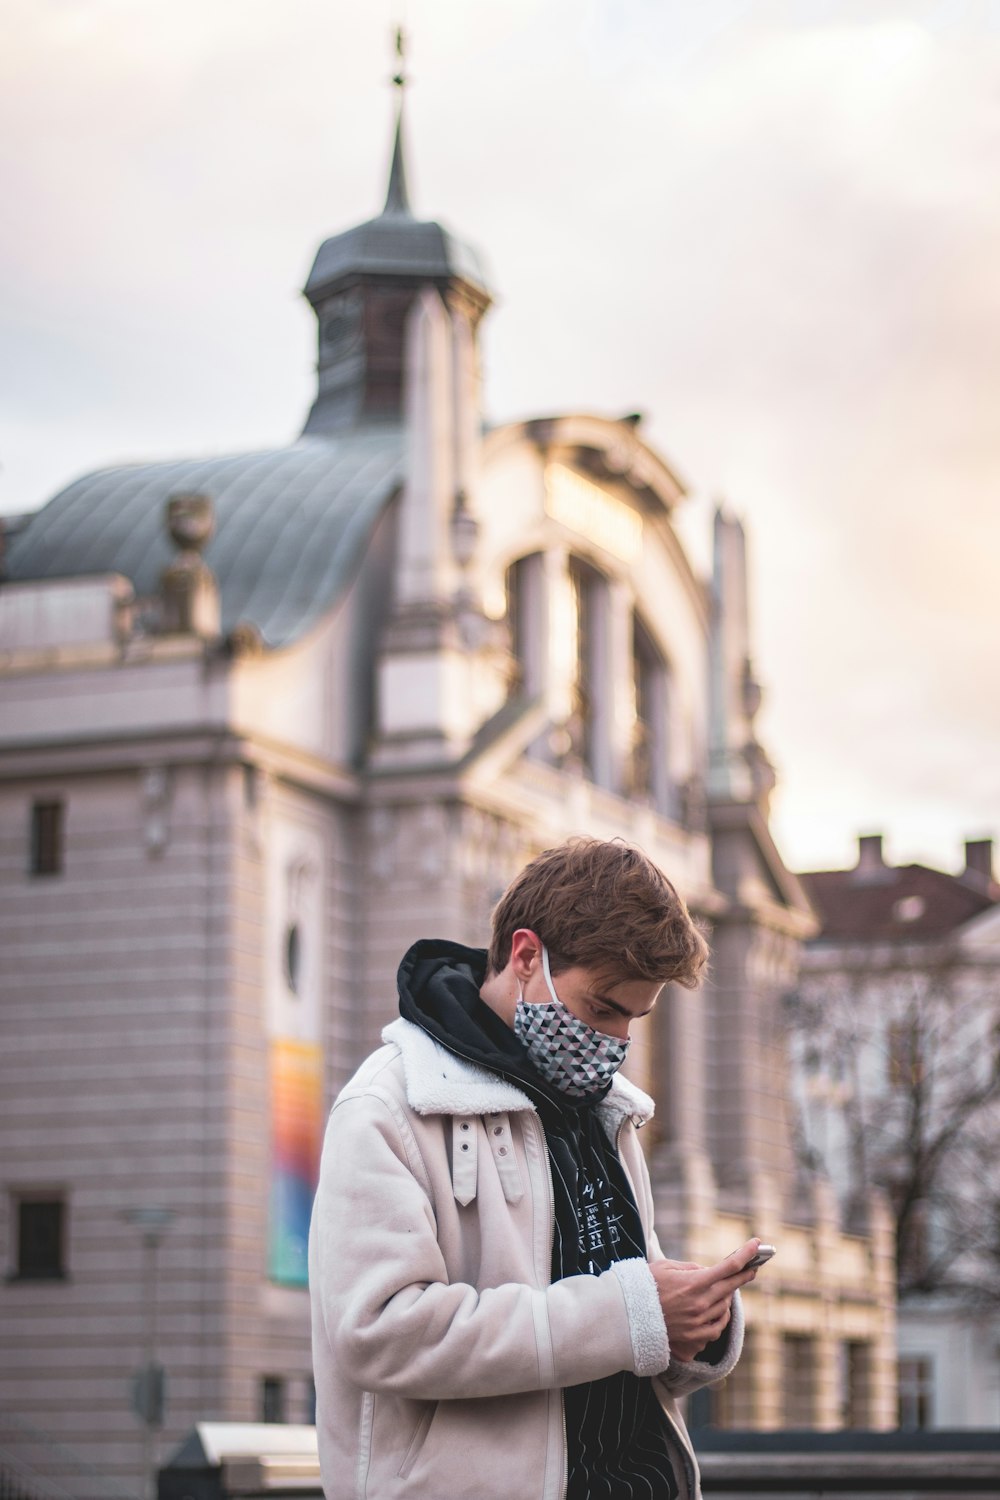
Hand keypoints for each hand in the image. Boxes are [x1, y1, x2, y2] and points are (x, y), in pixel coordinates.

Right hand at [650, 1238, 760, 1362]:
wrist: (627, 1319)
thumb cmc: (644, 1288)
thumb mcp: (665, 1268)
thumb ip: (691, 1268)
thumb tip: (708, 1271)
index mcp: (694, 1283)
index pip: (729, 1266)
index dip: (745, 1254)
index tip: (756, 1244)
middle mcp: (700, 1304)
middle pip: (731, 1287)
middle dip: (744, 1274)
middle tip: (753, 1267)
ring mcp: (699, 1324)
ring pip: (725, 1307)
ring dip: (725, 1297)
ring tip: (719, 1290)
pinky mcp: (694, 1339)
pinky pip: (717, 1328)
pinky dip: (720, 1318)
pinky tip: (717, 1311)